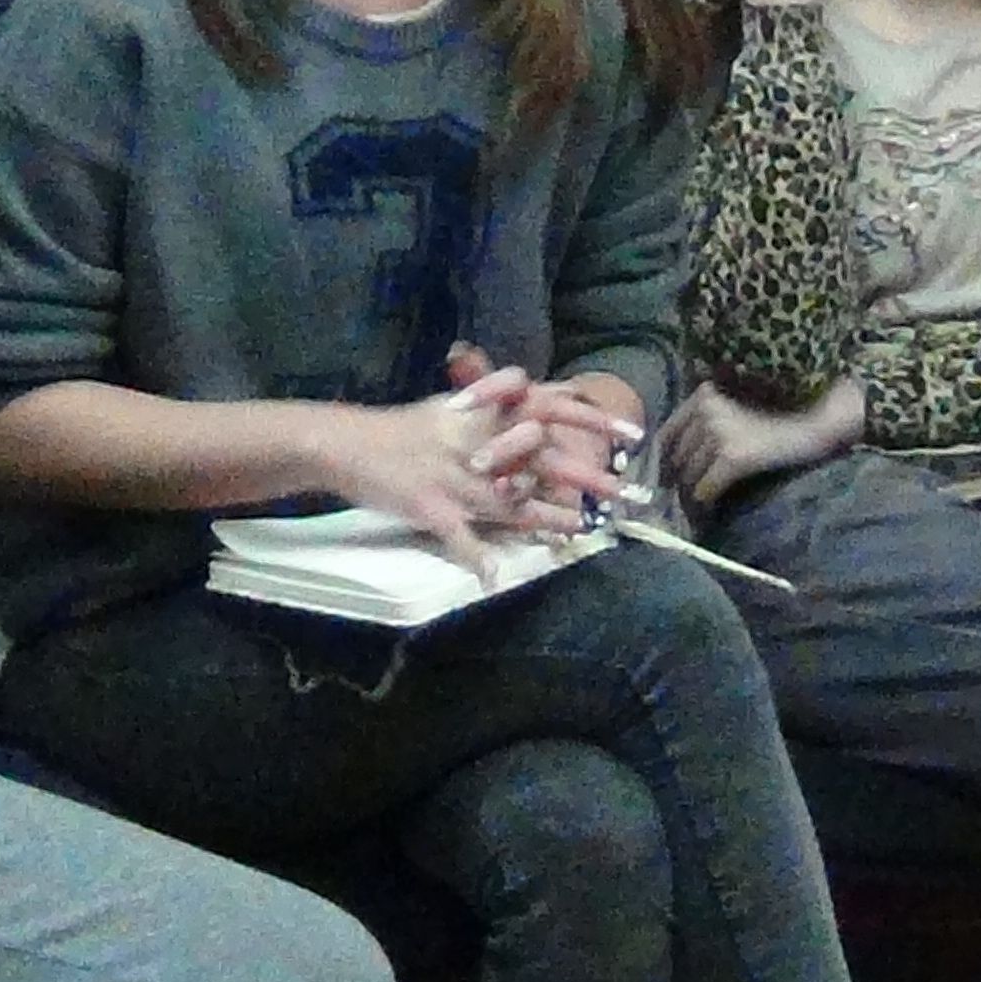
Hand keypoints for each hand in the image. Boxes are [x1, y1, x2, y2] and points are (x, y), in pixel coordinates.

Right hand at [311, 364, 639, 575]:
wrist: (348, 442)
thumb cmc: (405, 428)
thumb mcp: (454, 407)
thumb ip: (498, 405)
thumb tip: (544, 403)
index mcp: (484, 414)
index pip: (549, 406)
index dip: (593, 419)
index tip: (632, 433)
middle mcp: (477, 441)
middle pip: (544, 456)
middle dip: (587, 476)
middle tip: (627, 493)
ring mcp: (456, 477)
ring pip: (513, 500)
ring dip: (551, 519)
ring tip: (584, 531)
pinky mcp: (432, 508)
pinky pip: (460, 537)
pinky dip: (476, 559)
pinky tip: (496, 578)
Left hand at [659, 377, 865, 508]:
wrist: (810, 428)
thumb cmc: (772, 423)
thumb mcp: (731, 412)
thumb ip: (701, 425)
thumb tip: (668, 461)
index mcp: (703, 395)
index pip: (667, 432)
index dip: (662, 459)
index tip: (662, 478)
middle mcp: (707, 409)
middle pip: (676, 456)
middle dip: (678, 478)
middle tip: (680, 496)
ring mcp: (719, 431)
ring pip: (690, 474)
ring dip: (692, 492)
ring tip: (697, 502)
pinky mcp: (733, 456)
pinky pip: (706, 487)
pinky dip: (706, 499)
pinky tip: (711, 504)